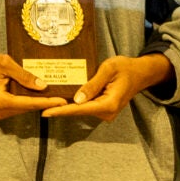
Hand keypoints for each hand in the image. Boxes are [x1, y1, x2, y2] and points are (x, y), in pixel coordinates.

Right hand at [0, 53, 61, 122]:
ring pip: (23, 109)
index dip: (48, 102)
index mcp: (0, 100)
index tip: (63, 100)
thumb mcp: (4, 64)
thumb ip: (24, 75)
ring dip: (36, 102)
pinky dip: (27, 102)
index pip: (29, 103)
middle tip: (62, 96)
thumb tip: (42, 86)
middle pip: (28, 108)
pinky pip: (17, 108)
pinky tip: (37, 95)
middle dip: (45, 102)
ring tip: (53, 95)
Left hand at [42, 53, 172, 121]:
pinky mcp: (102, 109)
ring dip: (66, 106)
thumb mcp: (108, 69)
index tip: (46, 112)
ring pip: (81, 109)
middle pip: (78, 111)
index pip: (80, 109)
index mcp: (109, 104)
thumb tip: (77, 99)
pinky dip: (74, 103)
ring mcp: (105, 112)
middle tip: (40, 105)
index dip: (62, 111)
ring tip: (47, 101)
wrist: (139, 73)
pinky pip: (85, 106)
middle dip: (60, 108)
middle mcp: (107, 112)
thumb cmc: (125, 67)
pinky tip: (60, 99)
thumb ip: (93, 84)